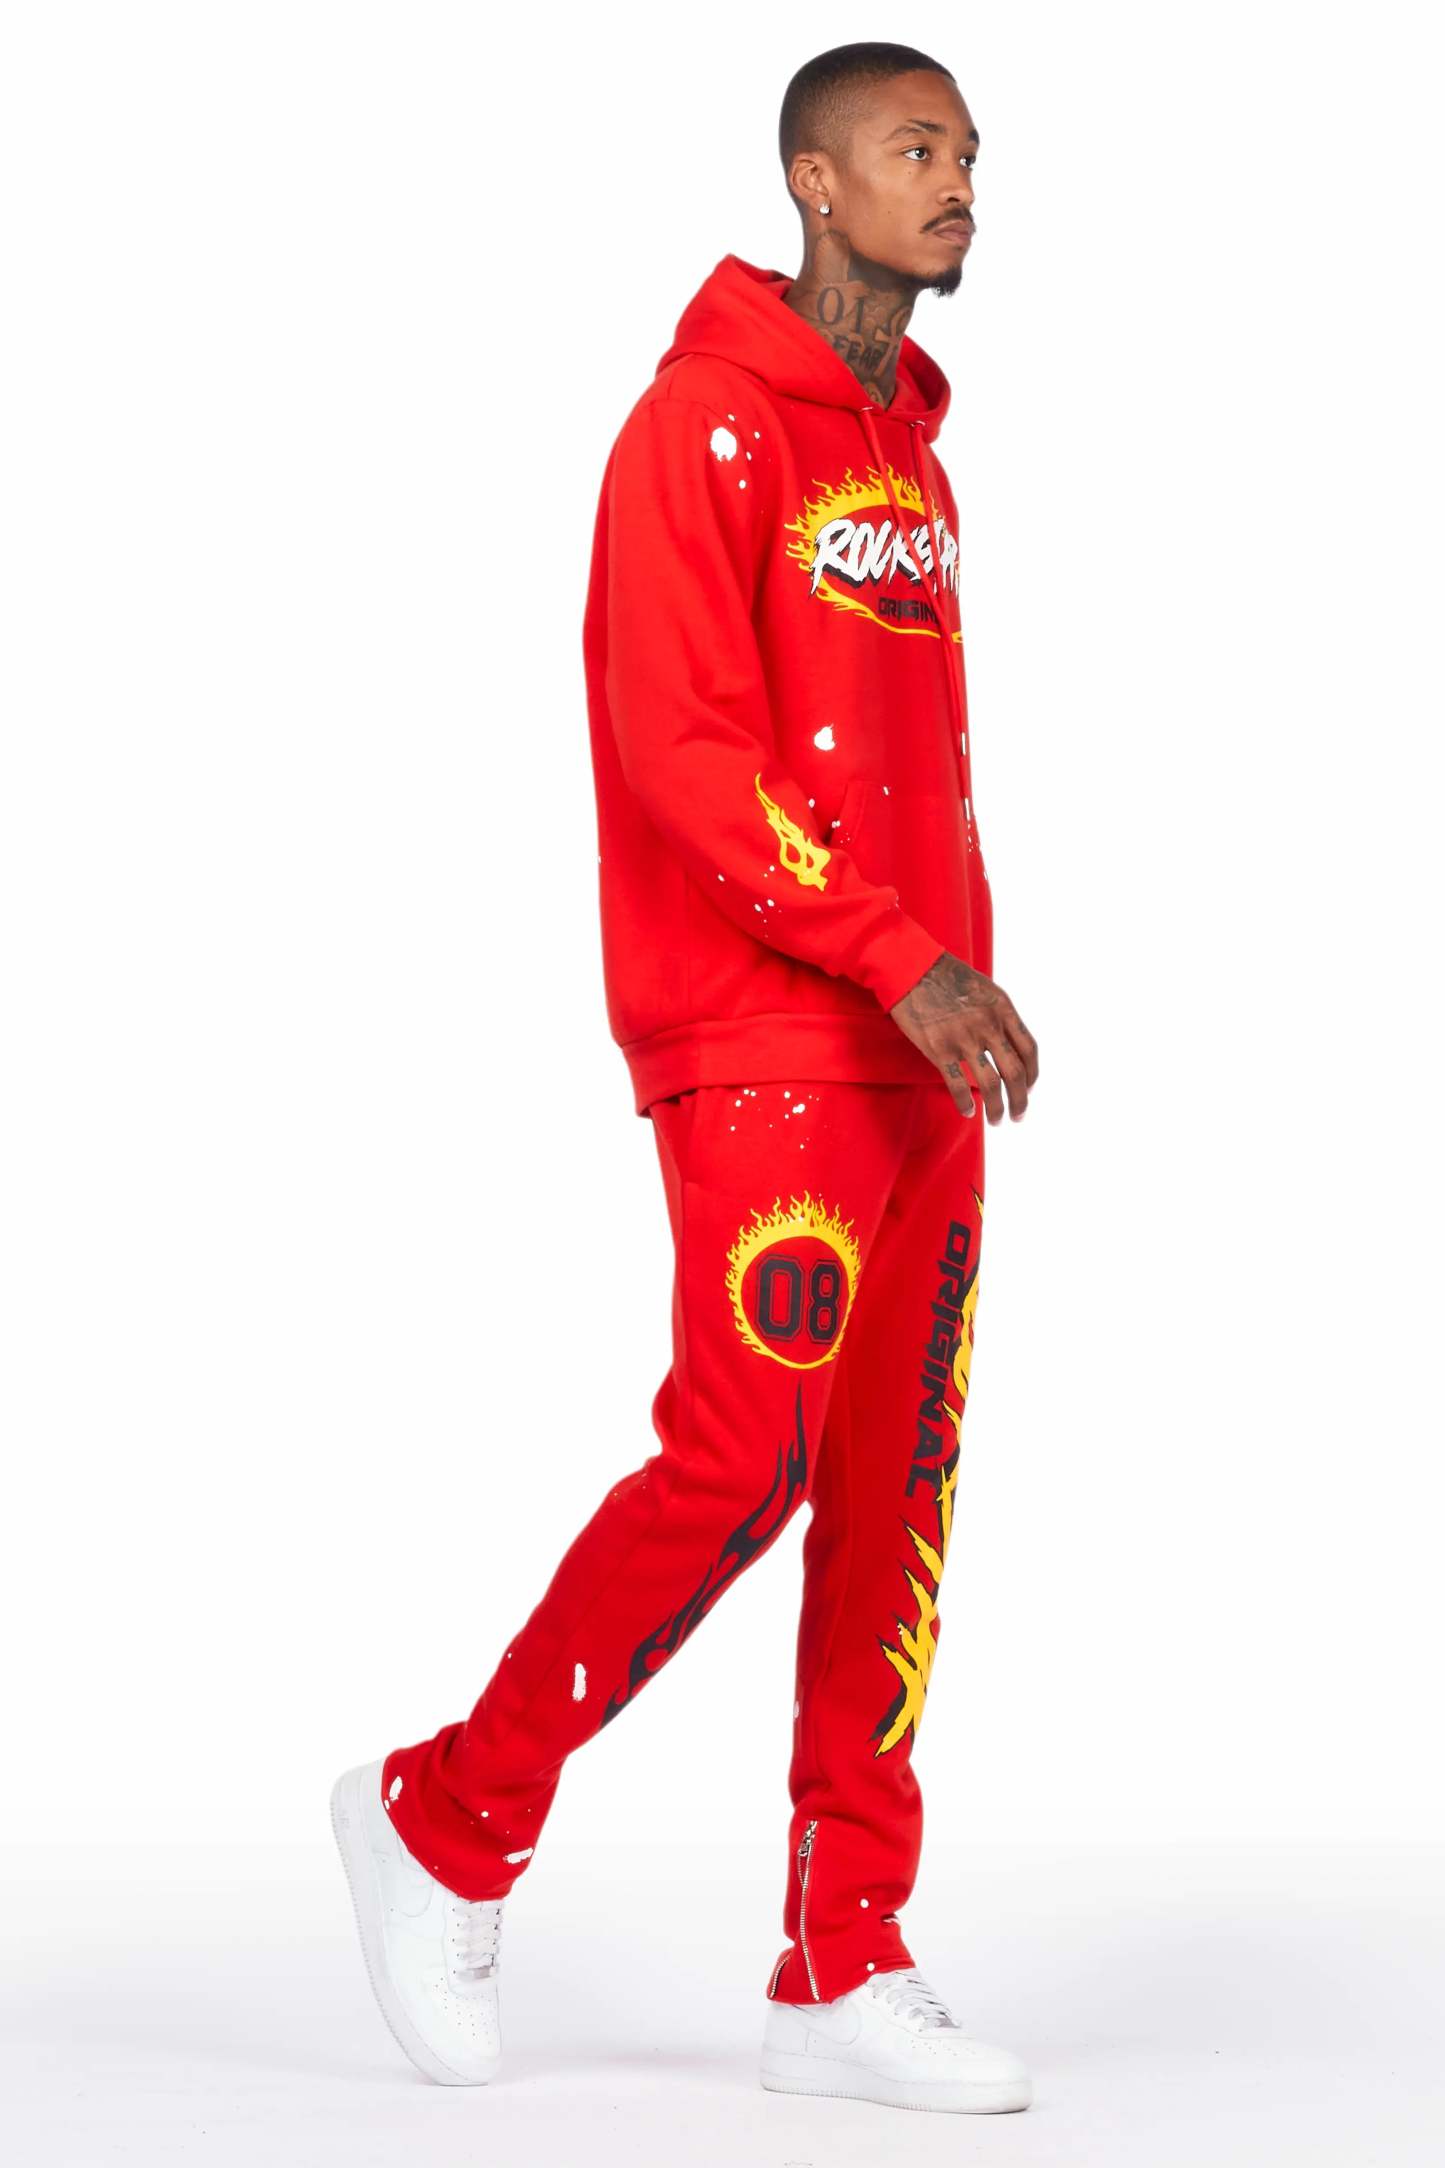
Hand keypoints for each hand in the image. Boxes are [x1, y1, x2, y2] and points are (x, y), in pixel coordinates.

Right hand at [889, 950, 1038, 1123]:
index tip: (1028, 1088)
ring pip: (991, 1084)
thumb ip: (999, 1015)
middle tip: (1018, 1115)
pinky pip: (958, 1085)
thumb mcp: (985, 989)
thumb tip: (1007, 1044)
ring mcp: (964, 1038)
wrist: (912, 968)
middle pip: (1016, 1073)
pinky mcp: (939, 1049)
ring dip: (998, 1108)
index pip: (1029, 1050)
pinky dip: (966, 1103)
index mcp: (1003, 1009)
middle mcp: (989, 1025)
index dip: (1033, 1074)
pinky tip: (969, 1111)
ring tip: (996, 1120)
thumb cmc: (947, 976)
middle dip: (1021, 1100)